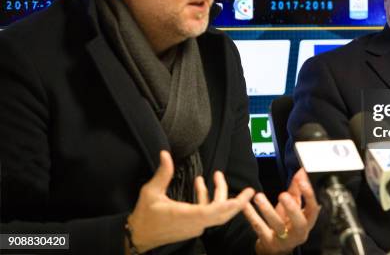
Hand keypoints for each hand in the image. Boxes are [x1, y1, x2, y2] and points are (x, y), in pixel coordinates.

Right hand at [127, 151, 254, 252]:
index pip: (215, 211)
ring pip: (215, 213)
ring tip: (216, 175)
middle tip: (249, 190)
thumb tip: (165, 154)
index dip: (233, 204)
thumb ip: (162, 173)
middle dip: (237, 202)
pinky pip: (207, 214)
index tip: (246, 195)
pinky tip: (200, 184)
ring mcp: (195, 227)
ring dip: (218, 194)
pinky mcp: (192, 227)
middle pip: (223, 214)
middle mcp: (195, 224)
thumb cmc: (144, 215)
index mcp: (187, 216)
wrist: (138, 236)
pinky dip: (208, 200)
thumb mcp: (150, 192)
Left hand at [243, 168, 319, 254]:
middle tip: (283, 195)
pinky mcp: (268, 242)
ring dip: (267, 210)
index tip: (301, 181)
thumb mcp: (294, 207)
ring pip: (276, 225)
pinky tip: (245, 205)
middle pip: (298, 222)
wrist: (276, 248)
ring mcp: (283, 239)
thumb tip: (301, 171)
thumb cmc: (288, 225)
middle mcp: (297, 232)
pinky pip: (259, 227)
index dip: (308, 195)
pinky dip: (251, 215)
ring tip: (258, 197)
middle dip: (291, 208)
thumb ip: (297, 190)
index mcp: (307, 221)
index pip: (312, 208)